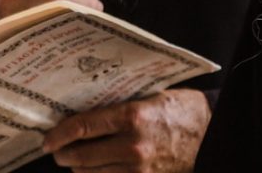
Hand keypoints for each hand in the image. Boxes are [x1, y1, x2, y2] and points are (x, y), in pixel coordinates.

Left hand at [43, 89, 210, 172]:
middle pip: (79, 155)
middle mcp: (132, 145)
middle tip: (57, 148)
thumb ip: (120, 105)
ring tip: (78, 155)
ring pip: (89, 172)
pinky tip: (99, 166)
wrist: (214, 133)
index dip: (59, 134)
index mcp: (133, 116)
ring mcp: (138, 169)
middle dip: (63, 153)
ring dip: (80, 165)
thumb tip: (85, 109)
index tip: (48, 138)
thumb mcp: (151, 96)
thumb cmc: (183, 110)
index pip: (82, 128)